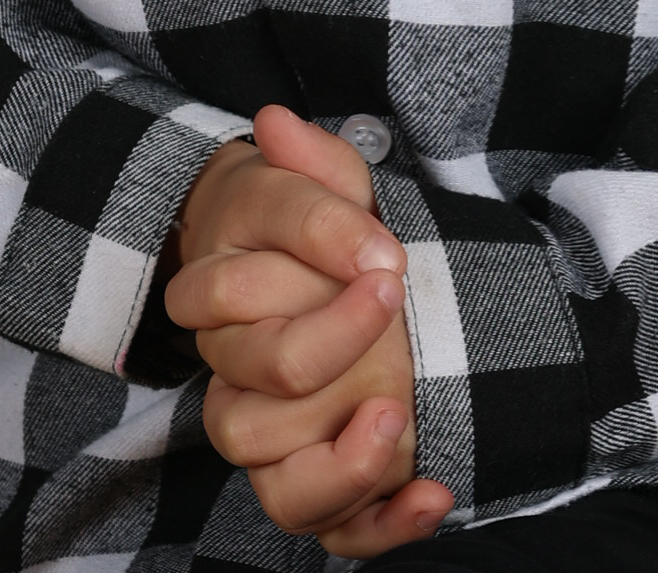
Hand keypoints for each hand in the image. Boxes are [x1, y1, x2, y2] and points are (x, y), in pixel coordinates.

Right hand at [168, 104, 454, 555]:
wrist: (347, 286)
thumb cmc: (327, 233)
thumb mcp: (329, 187)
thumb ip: (312, 164)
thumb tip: (278, 125)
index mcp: (223, 300)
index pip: (226, 296)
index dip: (307, 272)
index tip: (387, 254)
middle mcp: (241, 383)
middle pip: (246, 406)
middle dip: (325, 351)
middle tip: (394, 302)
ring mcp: (282, 445)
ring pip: (280, 490)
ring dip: (343, 466)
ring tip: (398, 417)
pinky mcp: (326, 486)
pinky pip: (338, 535)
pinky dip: (385, 526)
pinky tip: (434, 491)